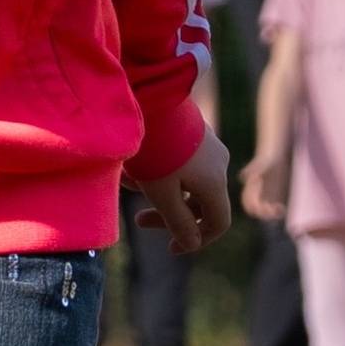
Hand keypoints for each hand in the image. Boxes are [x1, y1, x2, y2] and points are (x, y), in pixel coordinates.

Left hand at [137, 121, 233, 248]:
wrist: (151, 98)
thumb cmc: (155, 150)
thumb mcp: (163, 193)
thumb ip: (178, 222)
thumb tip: (192, 243)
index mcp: (216, 182)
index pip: (218, 222)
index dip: (197, 240)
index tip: (171, 247)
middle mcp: (218, 164)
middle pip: (198, 202)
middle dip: (166, 214)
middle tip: (138, 220)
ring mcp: (207, 145)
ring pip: (183, 181)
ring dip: (155, 189)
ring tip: (126, 181)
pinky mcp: (193, 131)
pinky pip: (178, 162)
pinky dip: (157, 170)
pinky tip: (131, 165)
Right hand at [240, 146, 289, 225]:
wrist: (273, 155)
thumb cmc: (266, 158)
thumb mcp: (261, 164)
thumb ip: (252, 170)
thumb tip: (242, 178)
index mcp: (249, 188)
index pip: (247, 204)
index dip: (255, 209)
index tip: (265, 206)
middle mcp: (255, 194)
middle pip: (255, 211)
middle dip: (263, 213)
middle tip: (273, 209)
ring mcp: (264, 195)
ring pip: (263, 212)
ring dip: (270, 215)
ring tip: (279, 209)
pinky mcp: (272, 195)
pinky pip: (272, 208)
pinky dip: (277, 212)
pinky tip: (283, 209)